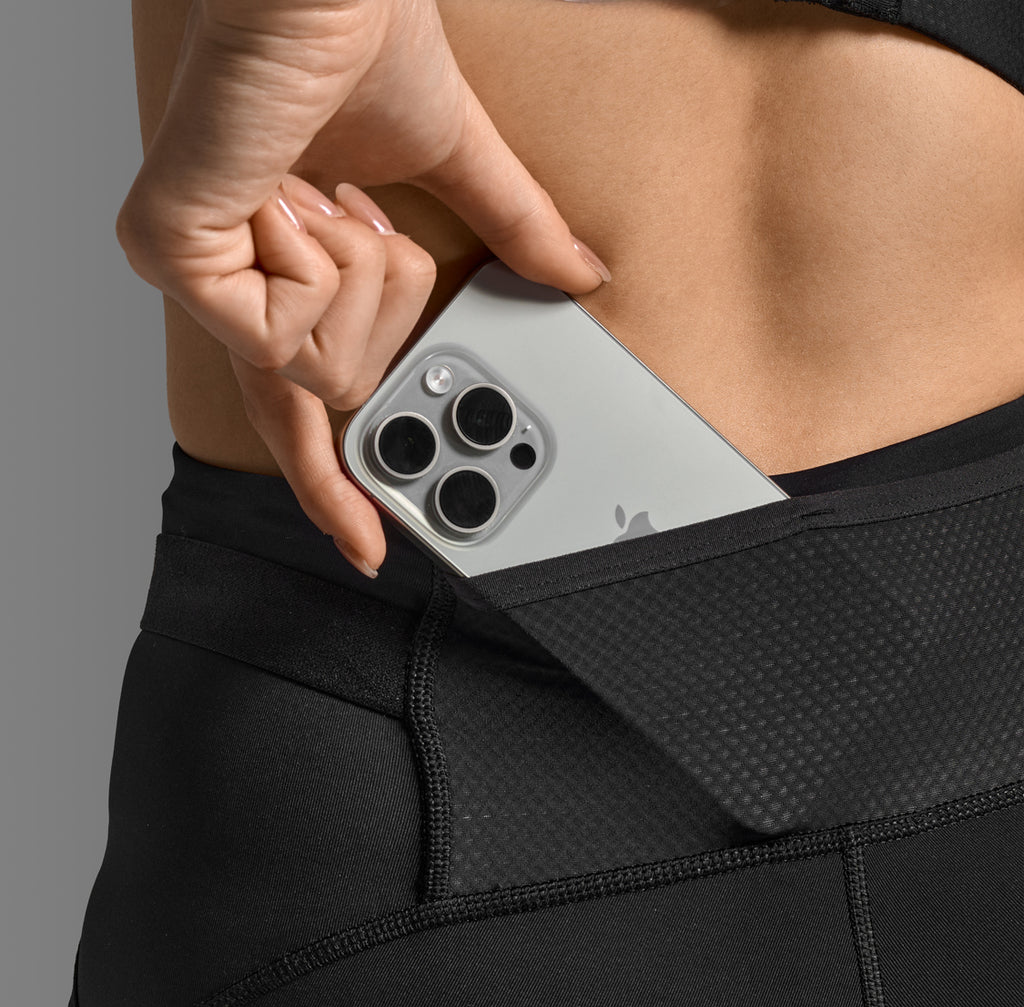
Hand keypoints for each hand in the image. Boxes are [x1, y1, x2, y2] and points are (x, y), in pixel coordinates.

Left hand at [115, 0, 611, 575]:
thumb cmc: (359, 39)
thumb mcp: (457, 164)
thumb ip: (513, 232)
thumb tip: (579, 279)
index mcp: (283, 269)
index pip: (298, 412)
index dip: (334, 486)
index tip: (369, 546)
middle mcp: (230, 283)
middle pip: (333, 400)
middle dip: (383, 318)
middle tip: (360, 213)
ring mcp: (195, 275)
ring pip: (325, 369)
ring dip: (363, 268)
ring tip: (330, 178)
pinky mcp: (174, 257)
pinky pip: (287, 335)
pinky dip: (324, 254)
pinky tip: (292, 182)